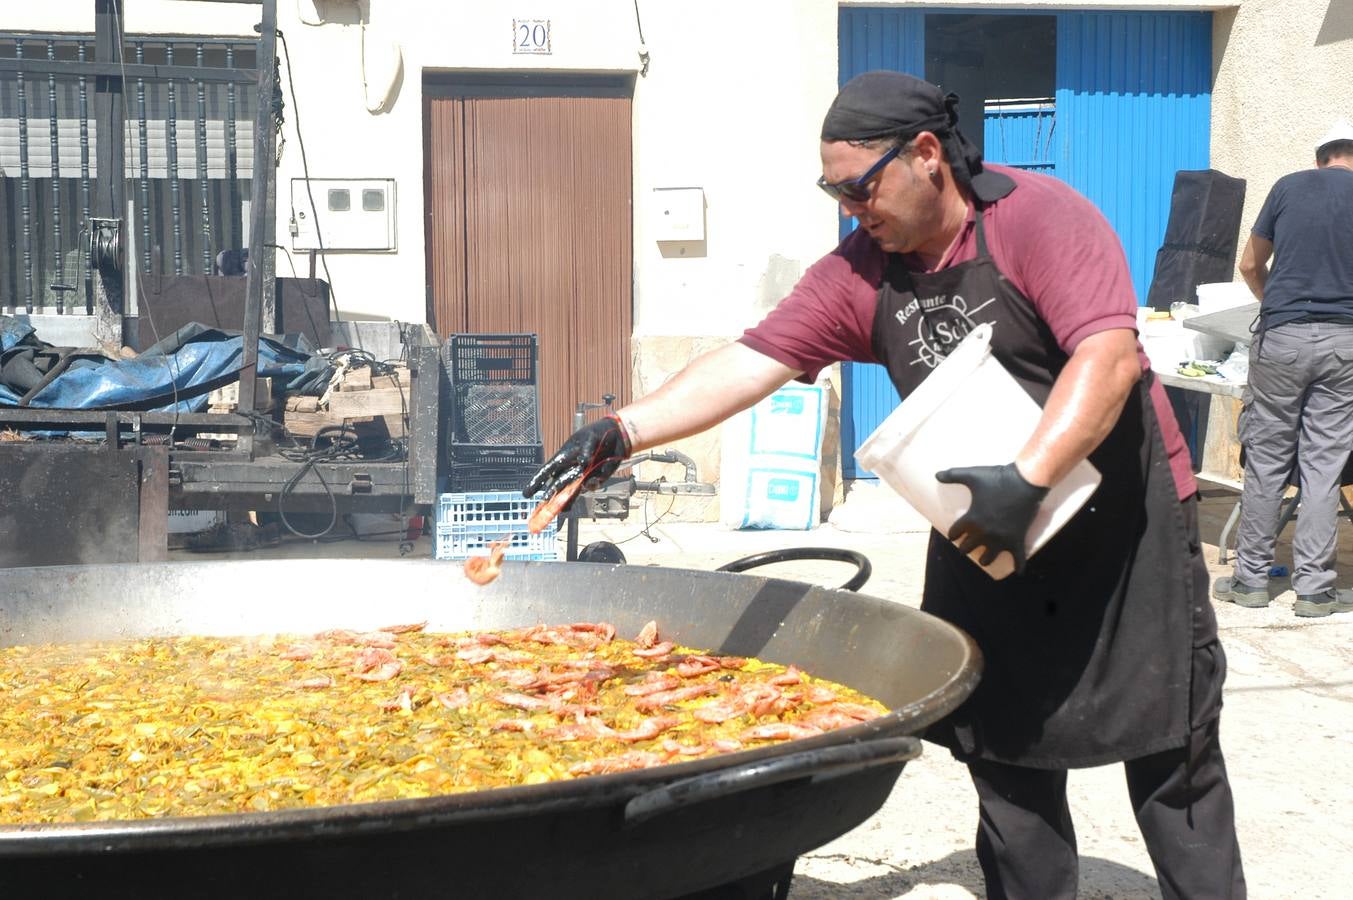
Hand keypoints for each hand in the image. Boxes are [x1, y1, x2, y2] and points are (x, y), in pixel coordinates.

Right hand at [523, 415, 632, 504]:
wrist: (617, 437)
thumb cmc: (597, 434)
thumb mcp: (590, 438)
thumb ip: (586, 450)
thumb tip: (583, 462)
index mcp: (563, 457)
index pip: (546, 471)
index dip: (536, 482)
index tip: (526, 493)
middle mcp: (571, 469)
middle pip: (557, 486)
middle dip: (551, 496)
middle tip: (545, 505)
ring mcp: (583, 475)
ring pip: (572, 491)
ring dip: (568, 500)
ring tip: (563, 510)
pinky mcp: (596, 478)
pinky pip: (592, 485)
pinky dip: (592, 484)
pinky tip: (595, 479)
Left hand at [934, 462, 1048, 573]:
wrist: (1025, 481)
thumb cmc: (997, 478)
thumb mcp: (972, 475)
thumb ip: (953, 475)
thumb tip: (936, 475)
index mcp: (971, 519)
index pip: (955, 533)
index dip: (953, 534)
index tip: (953, 535)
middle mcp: (984, 533)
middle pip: (968, 548)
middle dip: (965, 547)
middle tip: (965, 547)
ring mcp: (1001, 539)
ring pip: (988, 558)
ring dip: (985, 559)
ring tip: (984, 560)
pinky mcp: (1017, 540)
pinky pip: (1018, 558)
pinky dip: (1019, 565)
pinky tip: (1019, 572)